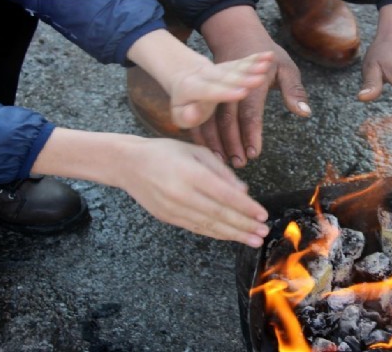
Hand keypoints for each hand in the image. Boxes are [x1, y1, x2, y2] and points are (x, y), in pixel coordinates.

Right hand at [116, 138, 269, 246]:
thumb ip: (222, 171)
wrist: (128, 164)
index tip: (263, 214)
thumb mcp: (197, 151)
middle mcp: (182, 194)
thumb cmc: (165, 152)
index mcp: (191, 173)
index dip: (246, 207)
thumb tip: (244, 192)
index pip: (225, 195)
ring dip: (234, 235)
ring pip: (209, 225)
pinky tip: (231, 237)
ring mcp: (173, 209)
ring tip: (253, 240)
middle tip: (263, 232)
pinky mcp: (168, 218)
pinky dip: (216, 234)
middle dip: (244, 225)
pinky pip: (197, 228)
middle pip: (219, 214)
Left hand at [169, 51, 276, 128]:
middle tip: (260, 79)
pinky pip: (244, 61)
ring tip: (267, 64)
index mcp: (193, 87)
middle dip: (244, 78)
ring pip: (237, 67)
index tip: (242, 93)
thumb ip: (185, 117)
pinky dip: (256, 58)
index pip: (209, 91)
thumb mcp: (177, 113)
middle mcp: (207, 75)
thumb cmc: (182, 102)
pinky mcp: (230, 65)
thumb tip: (194, 116)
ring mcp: (220, 69)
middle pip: (227, 77)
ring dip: (252, 66)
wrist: (182, 73)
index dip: (225, 92)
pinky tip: (269, 56)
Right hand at [196, 6, 309, 167]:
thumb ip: (294, 91)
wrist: (239, 36)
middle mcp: (231, 84)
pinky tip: (211, 150)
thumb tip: (304, 112)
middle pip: (227, 117)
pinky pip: (202, 115)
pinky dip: (204, 133)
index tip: (253, 153)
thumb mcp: (286, 68)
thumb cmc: (268, 57)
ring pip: (210, 118)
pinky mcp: (208, 92)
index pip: (250, 111)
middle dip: (231, 142)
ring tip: (224, 161)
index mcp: (252, 80)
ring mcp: (216, 87)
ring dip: (216, 141)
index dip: (251, 133)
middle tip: (239, 163)